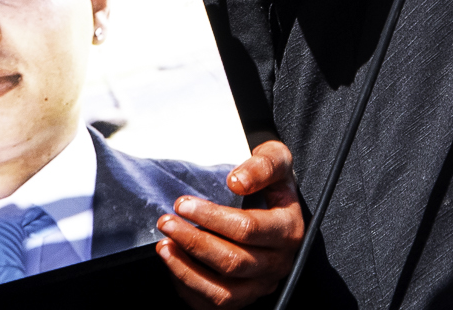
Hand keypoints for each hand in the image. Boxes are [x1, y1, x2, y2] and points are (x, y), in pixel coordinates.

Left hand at [155, 140, 305, 307]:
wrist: (274, 202)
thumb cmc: (270, 179)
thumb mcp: (276, 158)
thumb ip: (263, 165)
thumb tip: (237, 182)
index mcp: (288, 230)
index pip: (248, 229)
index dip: (212, 218)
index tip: (182, 203)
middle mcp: (279, 263)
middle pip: (233, 262)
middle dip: (194, 241)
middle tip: (166, 222)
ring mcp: (262, 285)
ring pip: (223, 292)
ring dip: (187, 270)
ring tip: (164, 246)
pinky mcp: (245, 297)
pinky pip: (214, 304)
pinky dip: (189, 287)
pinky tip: (173, 264)